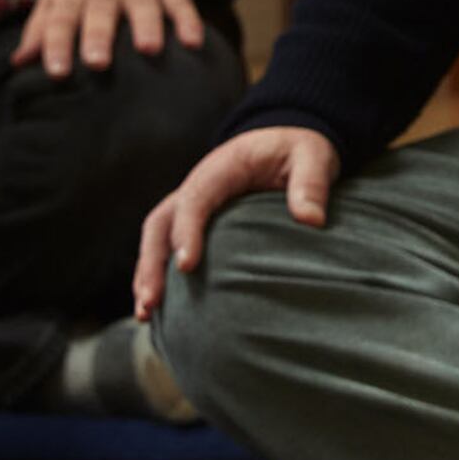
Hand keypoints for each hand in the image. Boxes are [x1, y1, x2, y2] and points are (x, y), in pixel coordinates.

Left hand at [14, 0, 201, 78]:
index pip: (60, 20)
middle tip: (98, 63)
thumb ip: (39, 32)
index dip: (57, 45)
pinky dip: (187, 20)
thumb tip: (18, 63)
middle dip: (99, 36)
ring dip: (146, 25)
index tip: (57, 73)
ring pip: (142, 4)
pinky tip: (192, 43)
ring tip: (148, 50)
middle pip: (100, 12)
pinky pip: (179, 2)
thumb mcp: (55, 4)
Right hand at [131, 125, 341, 318]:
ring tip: (145, 313)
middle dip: (152, 262)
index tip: (187, 266)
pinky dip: (159, 276)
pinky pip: (166, 248)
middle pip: (161, 223)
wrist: (286, 145)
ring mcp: (190, 206)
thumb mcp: (312, 157)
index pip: (195, 199)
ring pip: (156, 239)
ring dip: (147, 274)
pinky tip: (159, 311)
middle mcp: (196, 187)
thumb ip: (311, 183)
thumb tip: (311, 220)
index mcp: (222, 169)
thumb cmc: (297, 152)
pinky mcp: (194, 224)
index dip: (187, 231)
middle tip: (151, 301)